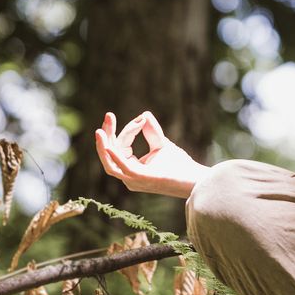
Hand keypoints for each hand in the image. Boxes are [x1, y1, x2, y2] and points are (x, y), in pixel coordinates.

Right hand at [94, 111, 211, 198]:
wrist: (194, 180)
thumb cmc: (179, 166)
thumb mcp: (161, 144)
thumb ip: (151, 131)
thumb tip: (144, 114)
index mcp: (131, 170)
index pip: (120, 147)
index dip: (129, 130)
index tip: (142, 119)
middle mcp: (128, 177)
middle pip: (110, 155)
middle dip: (107, 135)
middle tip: (108, 116)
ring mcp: (133, 180)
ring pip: (110, 165)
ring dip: (103, 147)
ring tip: (100, 131)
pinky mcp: (142, 179)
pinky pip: (124, 169)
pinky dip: (115, 157)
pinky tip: (109, 146)